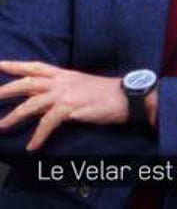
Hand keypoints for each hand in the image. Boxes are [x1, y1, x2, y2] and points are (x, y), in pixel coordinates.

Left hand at [0, 61, 127, 150]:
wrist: (128, 97)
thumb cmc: (109, 93)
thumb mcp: (82, 86)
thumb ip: (62, 90)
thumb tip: (44, 100)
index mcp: (65, 74)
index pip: (35, 67)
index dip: (15, 65)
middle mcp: (62, 82)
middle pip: (26, 83)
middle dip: (5, 90)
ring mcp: (65, 94)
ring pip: (31, 104)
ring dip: (13, 116)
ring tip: (1, 126)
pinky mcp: (71, 108)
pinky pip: (47, 123)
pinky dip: (38, 136)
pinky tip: (32, 147)